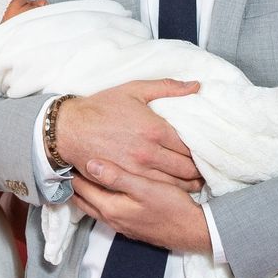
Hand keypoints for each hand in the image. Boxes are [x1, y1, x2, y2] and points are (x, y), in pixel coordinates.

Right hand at [55, 79, 202, 190]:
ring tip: (196, 183)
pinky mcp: (126, 181)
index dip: (202, 151)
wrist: (70, 128)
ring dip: (189, 184)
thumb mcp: (134, 89)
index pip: (190, 146)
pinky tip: (175, 190)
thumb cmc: (101, 107)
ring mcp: (138, 170)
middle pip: (186, 168)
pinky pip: (155, 190)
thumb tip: (196, 86)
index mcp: (155, 129)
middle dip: (199, 171)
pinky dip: (169, 191)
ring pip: (174, 184)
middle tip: (206, 170)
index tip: (208, 152)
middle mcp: (149, 152)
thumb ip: (168, 87)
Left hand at [71, 159, 210, 252]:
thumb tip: (90, 164)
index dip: (72, 172)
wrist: (193, 231)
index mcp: (111, 208)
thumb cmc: (171, 207)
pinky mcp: (131, 225)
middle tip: (68, 163)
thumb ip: (117, 177)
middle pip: (84, 199)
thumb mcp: (145, 187)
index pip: (82, 188)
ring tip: (82, 173)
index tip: (65, 155)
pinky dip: (99, 198)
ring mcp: (121, 224)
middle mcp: (111, 219)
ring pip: (94, 205)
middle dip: (75, 183)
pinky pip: (106, 209)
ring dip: (86, 191)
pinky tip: (105, 188)